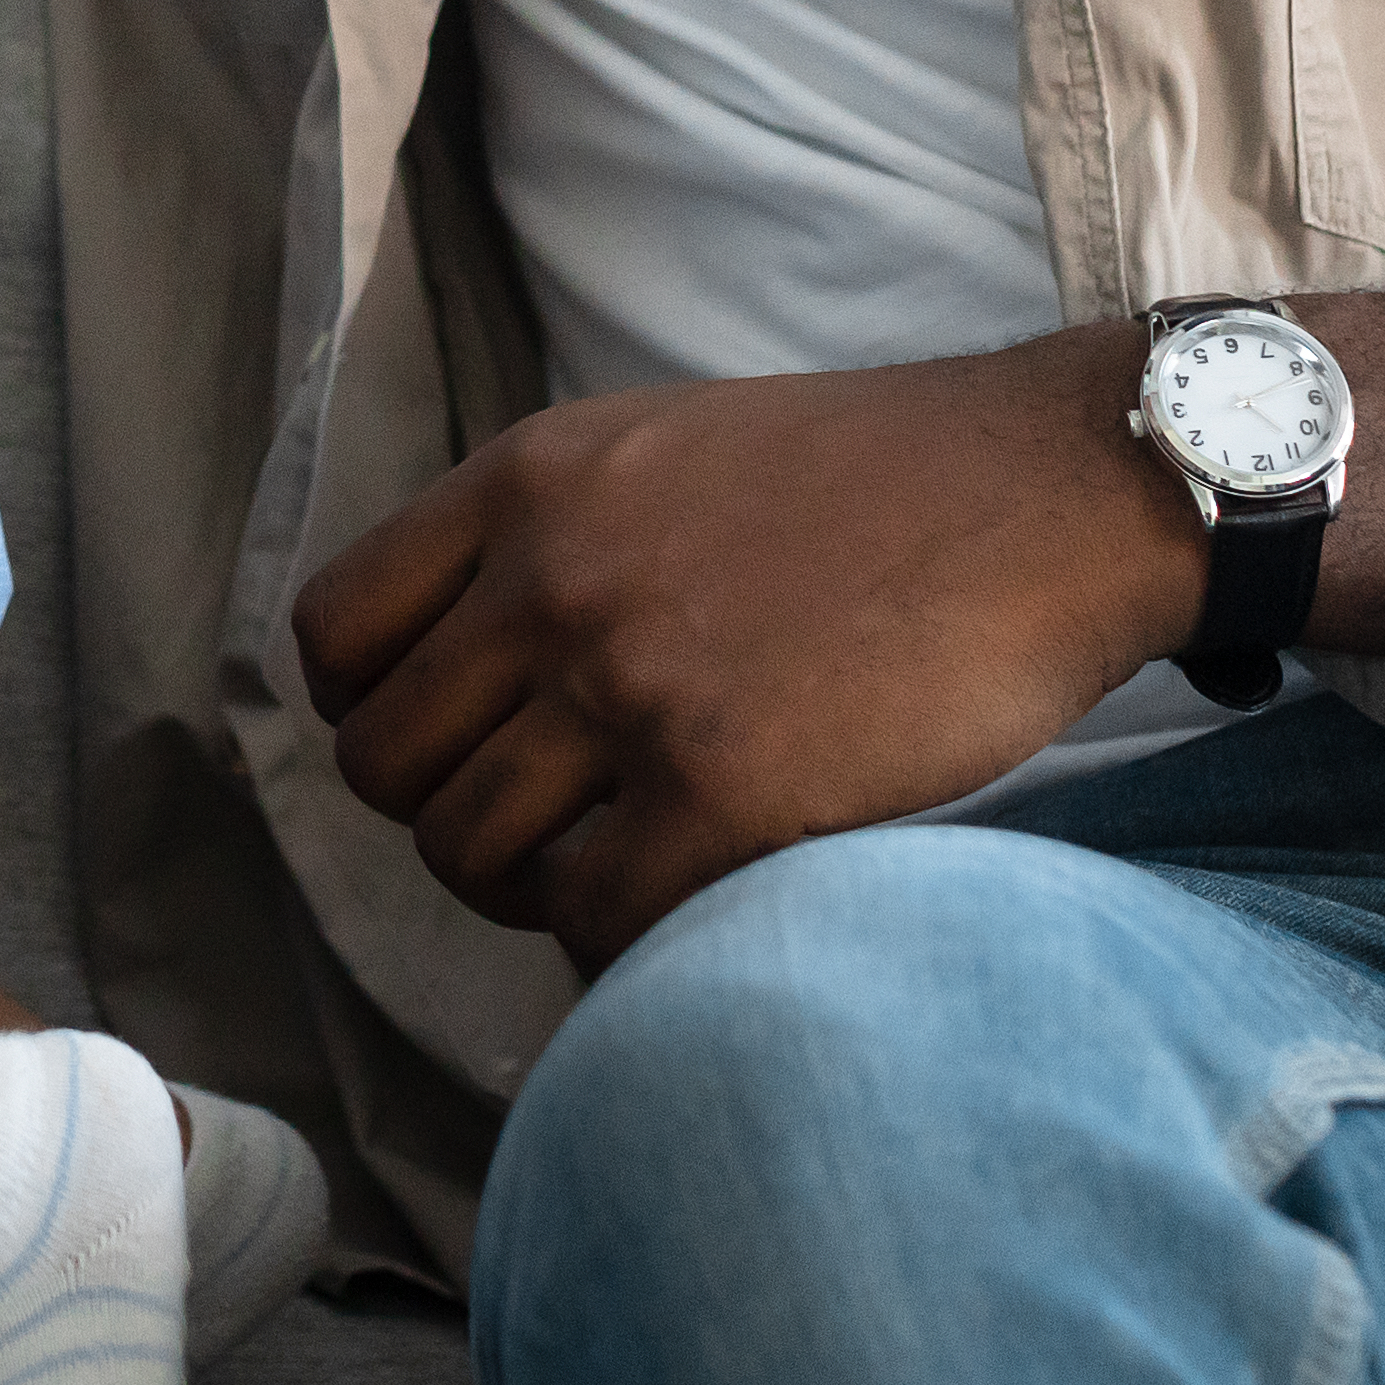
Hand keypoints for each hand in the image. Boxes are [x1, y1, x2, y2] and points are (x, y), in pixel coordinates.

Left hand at [284, 336, 1203, 970]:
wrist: (1052, 495)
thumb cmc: (873, 486)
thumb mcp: (660, 447)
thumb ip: (540, 537)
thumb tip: (449, 670)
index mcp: (525, 486)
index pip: (331, 639)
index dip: (375, 714)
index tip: (457, 739)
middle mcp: (554, 580)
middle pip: (386, 768)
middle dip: (451, 815)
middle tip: (548, 823)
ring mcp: (636, 688)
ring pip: (469, 858)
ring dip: (529, 887)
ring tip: (617, 861)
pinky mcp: (728, 793)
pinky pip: (590, 924)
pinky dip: (617, 937)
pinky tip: (685, 896)